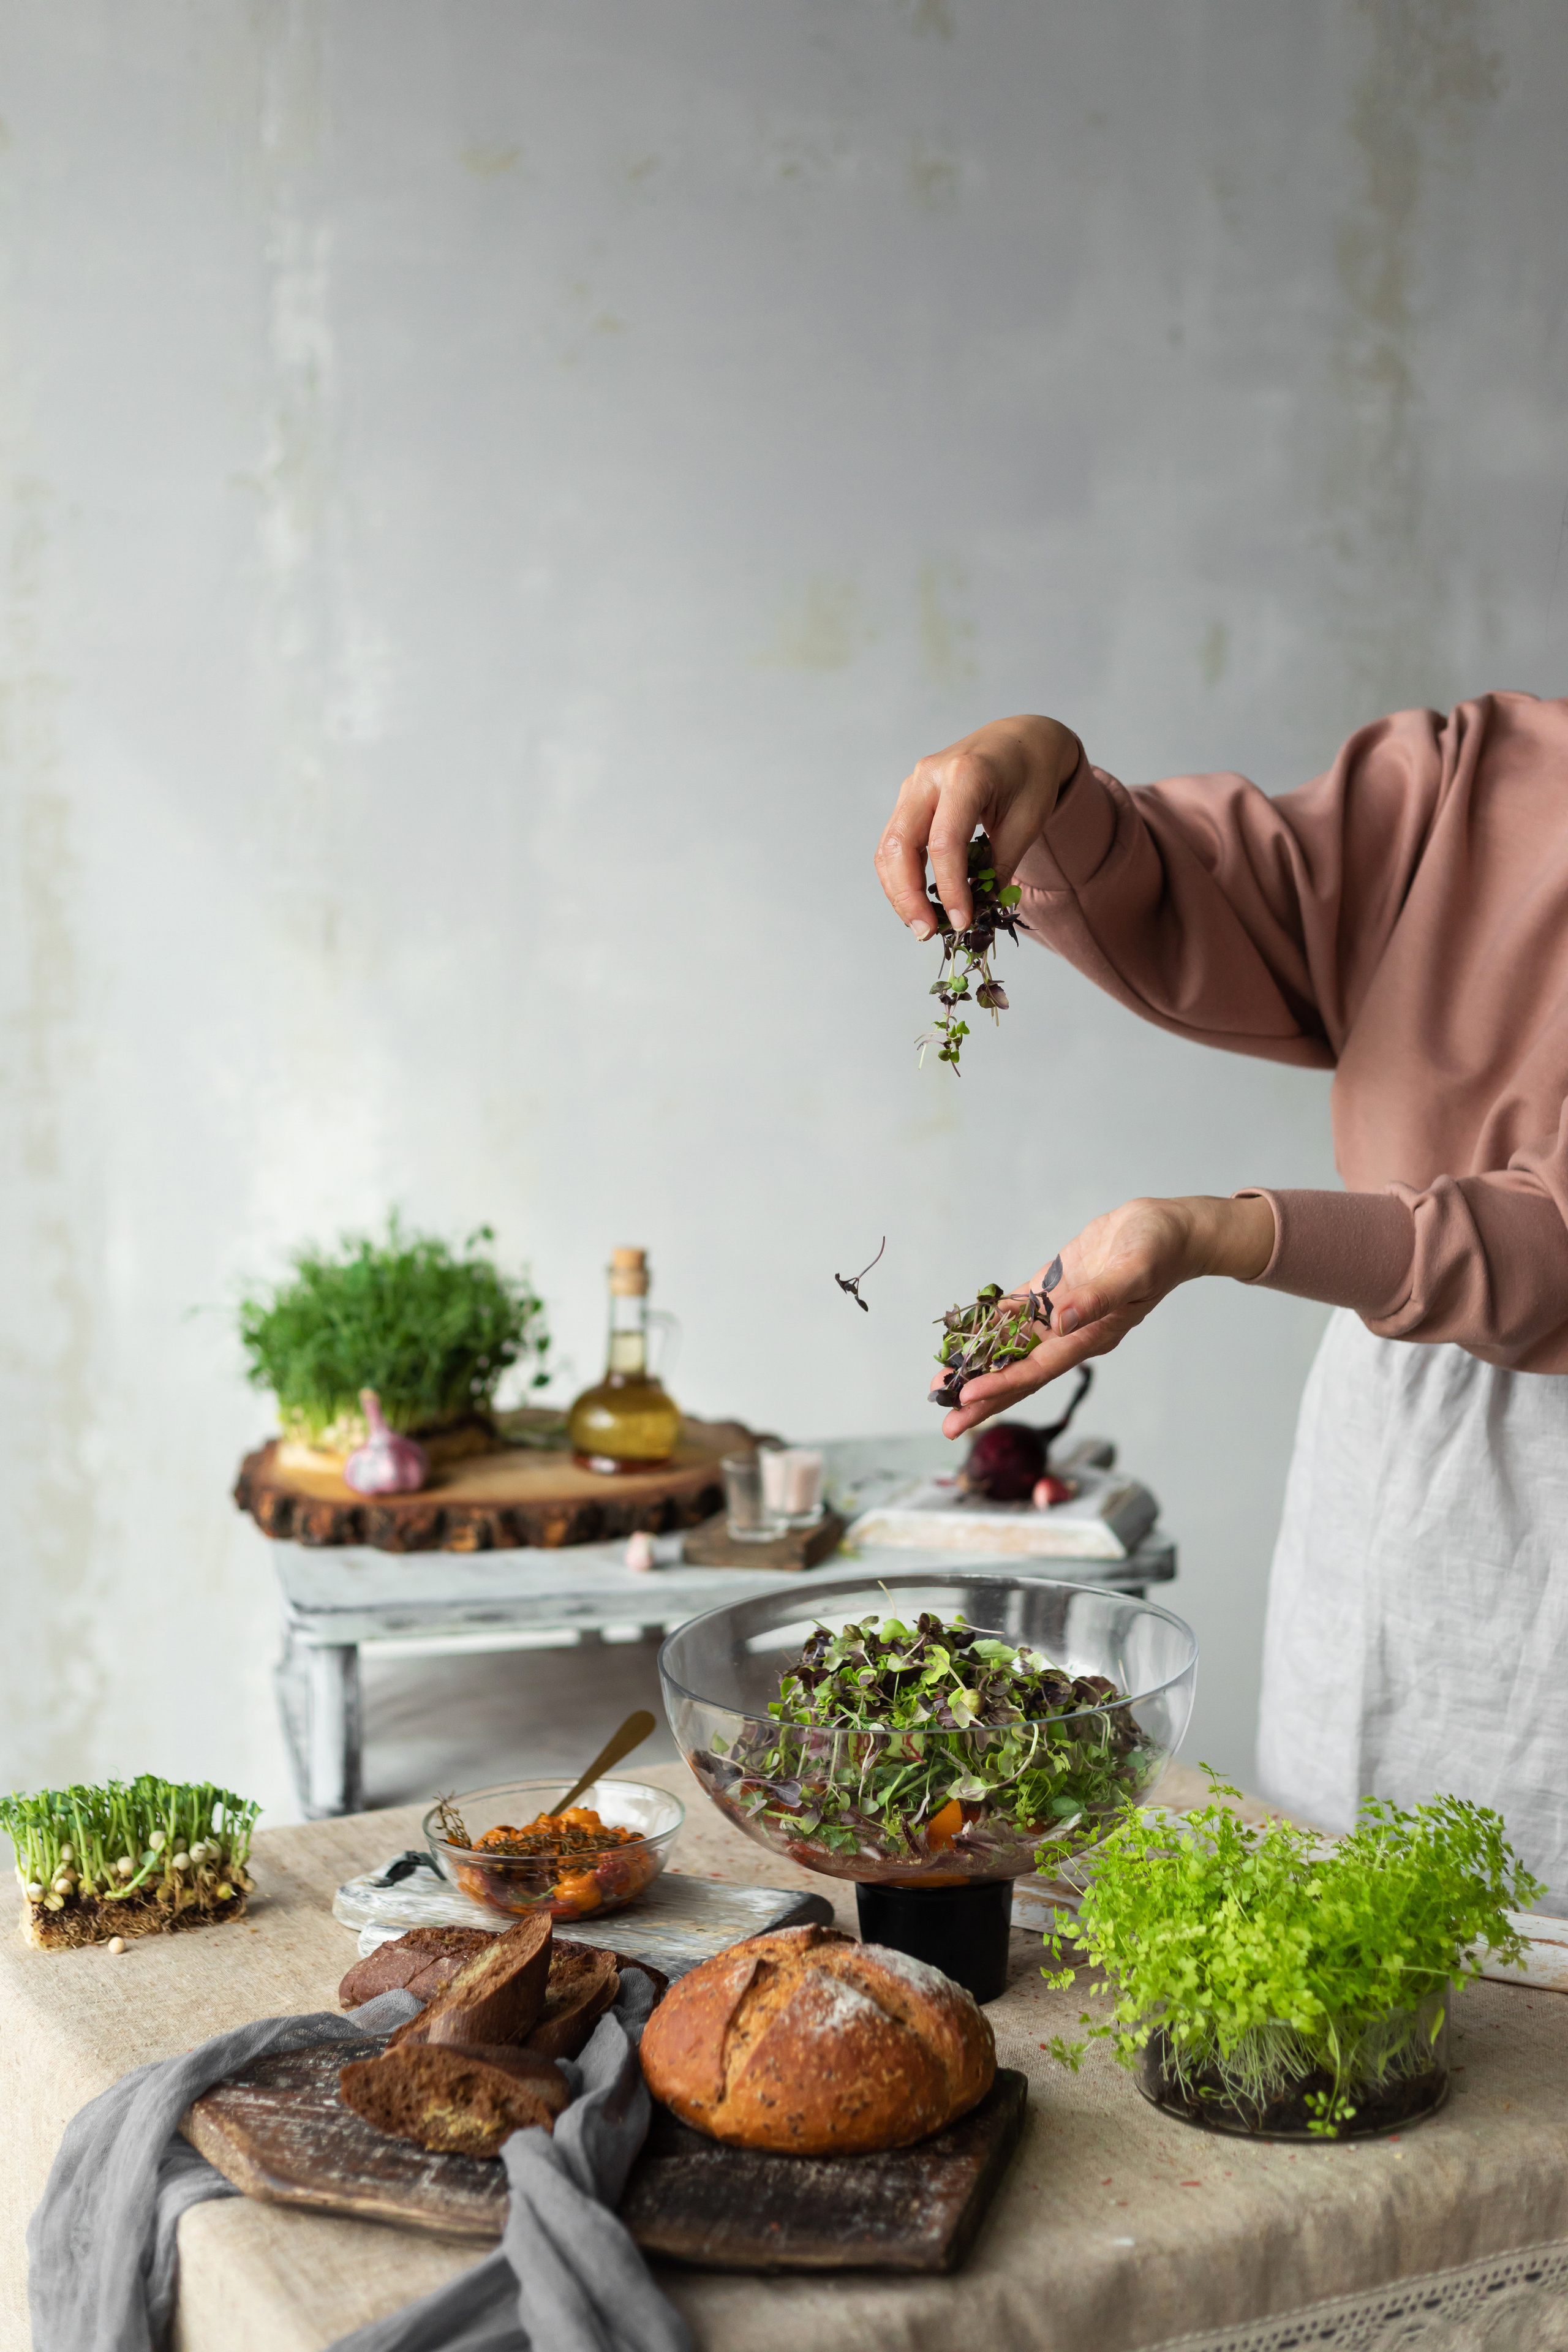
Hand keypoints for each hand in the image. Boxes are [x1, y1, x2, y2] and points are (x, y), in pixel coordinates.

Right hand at [875, 714, 1081, 936]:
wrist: (1021, 738)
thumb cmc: (1031, 776)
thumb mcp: (1028, 822)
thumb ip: (999, 866)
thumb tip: (977, 913)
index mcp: (965, 775)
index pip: (945, 842)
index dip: (950, 888)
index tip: (963, 922)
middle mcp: (929, 776)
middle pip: (901, 845)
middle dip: (908, 896)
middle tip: (926, 933)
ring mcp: (913, 785)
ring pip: (889, 846)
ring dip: (899, 891)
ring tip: (921, 924)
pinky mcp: (909, 798)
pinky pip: (894, 842)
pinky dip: (902, 876)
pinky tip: (918, 902)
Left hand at [934, 1194, 1276, 1437]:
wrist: (1169, 1230)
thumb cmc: (1159, 1251)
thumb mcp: (1134, 1271)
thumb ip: (1098, 1298)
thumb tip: (1061, 1321)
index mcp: (1091, 1336)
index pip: (1038, 1370)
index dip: (1003, 1385)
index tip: (968, 1398)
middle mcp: (1071, 1331)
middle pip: (1018, 1371)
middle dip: (983, 1396)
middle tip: (946, 1423)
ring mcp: (1061, 1310)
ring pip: (1011, 1345)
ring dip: (979, 1365)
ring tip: (943, 1386)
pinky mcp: (1054, 1287)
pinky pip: (1016, 1311)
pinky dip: (989, 1324)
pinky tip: (963, 1336)